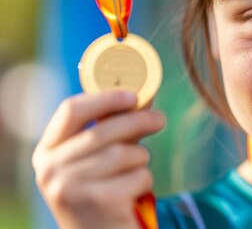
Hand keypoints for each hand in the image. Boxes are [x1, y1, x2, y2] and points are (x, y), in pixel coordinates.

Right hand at [32, 91, 165, 228]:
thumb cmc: (101, 192)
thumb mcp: (97, 160)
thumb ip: (114, 129)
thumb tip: (145, 95)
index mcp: (46, 152)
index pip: (70, 110)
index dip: (104, 98)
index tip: (132, 95)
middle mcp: (50, 170)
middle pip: (103, 130)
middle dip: (139, 121)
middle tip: (159, 119)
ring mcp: (71, 188)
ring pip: (124, 153)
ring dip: (140, 160)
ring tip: (134, 172)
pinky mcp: (98, 203)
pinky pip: (137, 176)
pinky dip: (144, 182)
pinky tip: (132, 195)